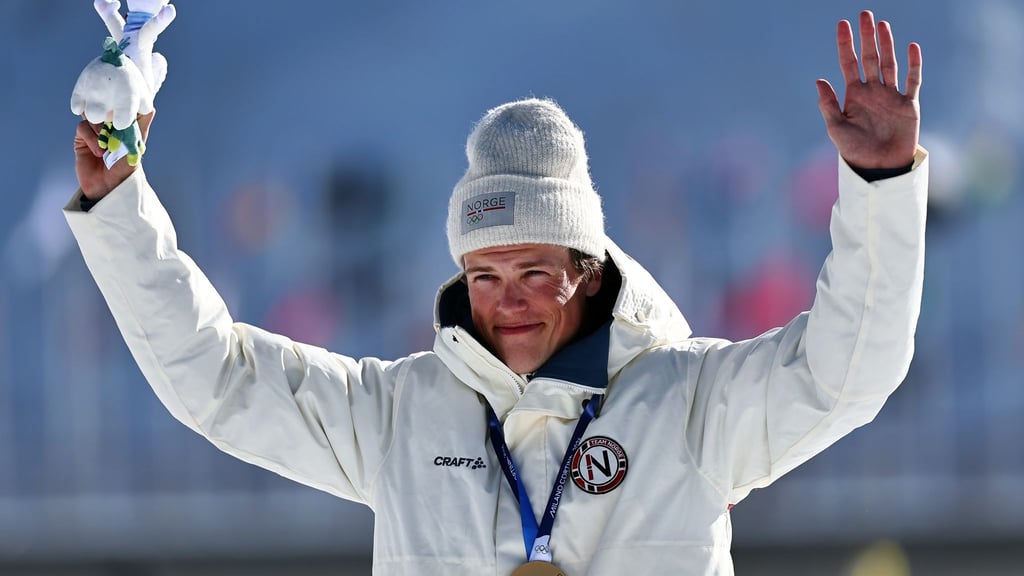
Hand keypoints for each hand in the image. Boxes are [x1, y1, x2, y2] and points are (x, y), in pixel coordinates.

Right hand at [75, 111, 153, 200]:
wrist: (108, 186)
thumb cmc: (126, 167)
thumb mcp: (135, 145)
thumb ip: (141, 126)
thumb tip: (150, 108)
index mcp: (123, 126)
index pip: (119, 108)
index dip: (119, 108)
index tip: (123, 113)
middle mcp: (108, 127)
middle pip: (103, 109)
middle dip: (108, 117)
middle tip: (113, 128)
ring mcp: (94, 132)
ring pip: (93, 116)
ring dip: (100, 129)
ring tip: (107, 145)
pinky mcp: (82, 139)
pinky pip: (82, 127)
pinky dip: (91, 137)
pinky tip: (99, 151)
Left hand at [816, 10, 921, 168]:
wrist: (878, 168)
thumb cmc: (855, 150)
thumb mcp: (836, 128)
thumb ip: (828, 105)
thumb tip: (818, 80)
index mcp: (854, 94)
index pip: (849, 63)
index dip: (845, 44)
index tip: (842, 24)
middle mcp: (873, 91)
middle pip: (870, 57)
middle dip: (867, 37)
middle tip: (864, 14)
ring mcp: (891, 95)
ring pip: (889, 64)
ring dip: (887, 44)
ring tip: (882, 25)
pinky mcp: (908, 105)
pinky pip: (912, 81)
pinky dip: (913, 65)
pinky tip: (912, 47)